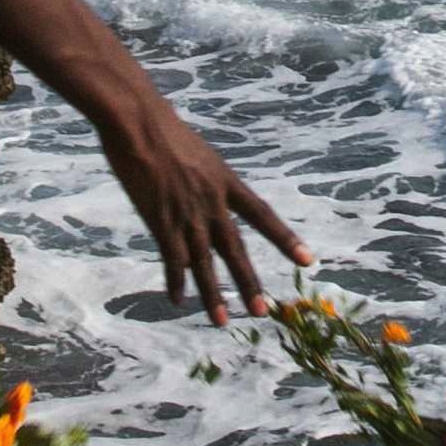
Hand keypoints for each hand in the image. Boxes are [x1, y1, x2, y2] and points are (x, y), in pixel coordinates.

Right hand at [96, 100, 308, 325]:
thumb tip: (203, 193)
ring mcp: (187, 214)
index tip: (308, 260)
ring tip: (222, 321)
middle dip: (249, 282)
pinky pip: (172, 259)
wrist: (137, 123)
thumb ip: (204, 179)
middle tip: (262, 311)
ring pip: (204, 264)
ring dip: (212, 295)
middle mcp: (212, 202)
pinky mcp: (160, 221)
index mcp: (226, 181)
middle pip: (235, 249)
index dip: (286, 239)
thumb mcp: (197, 153)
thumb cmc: (162, 129)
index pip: (263, 216)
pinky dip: (176, 281)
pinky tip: (178, 300)